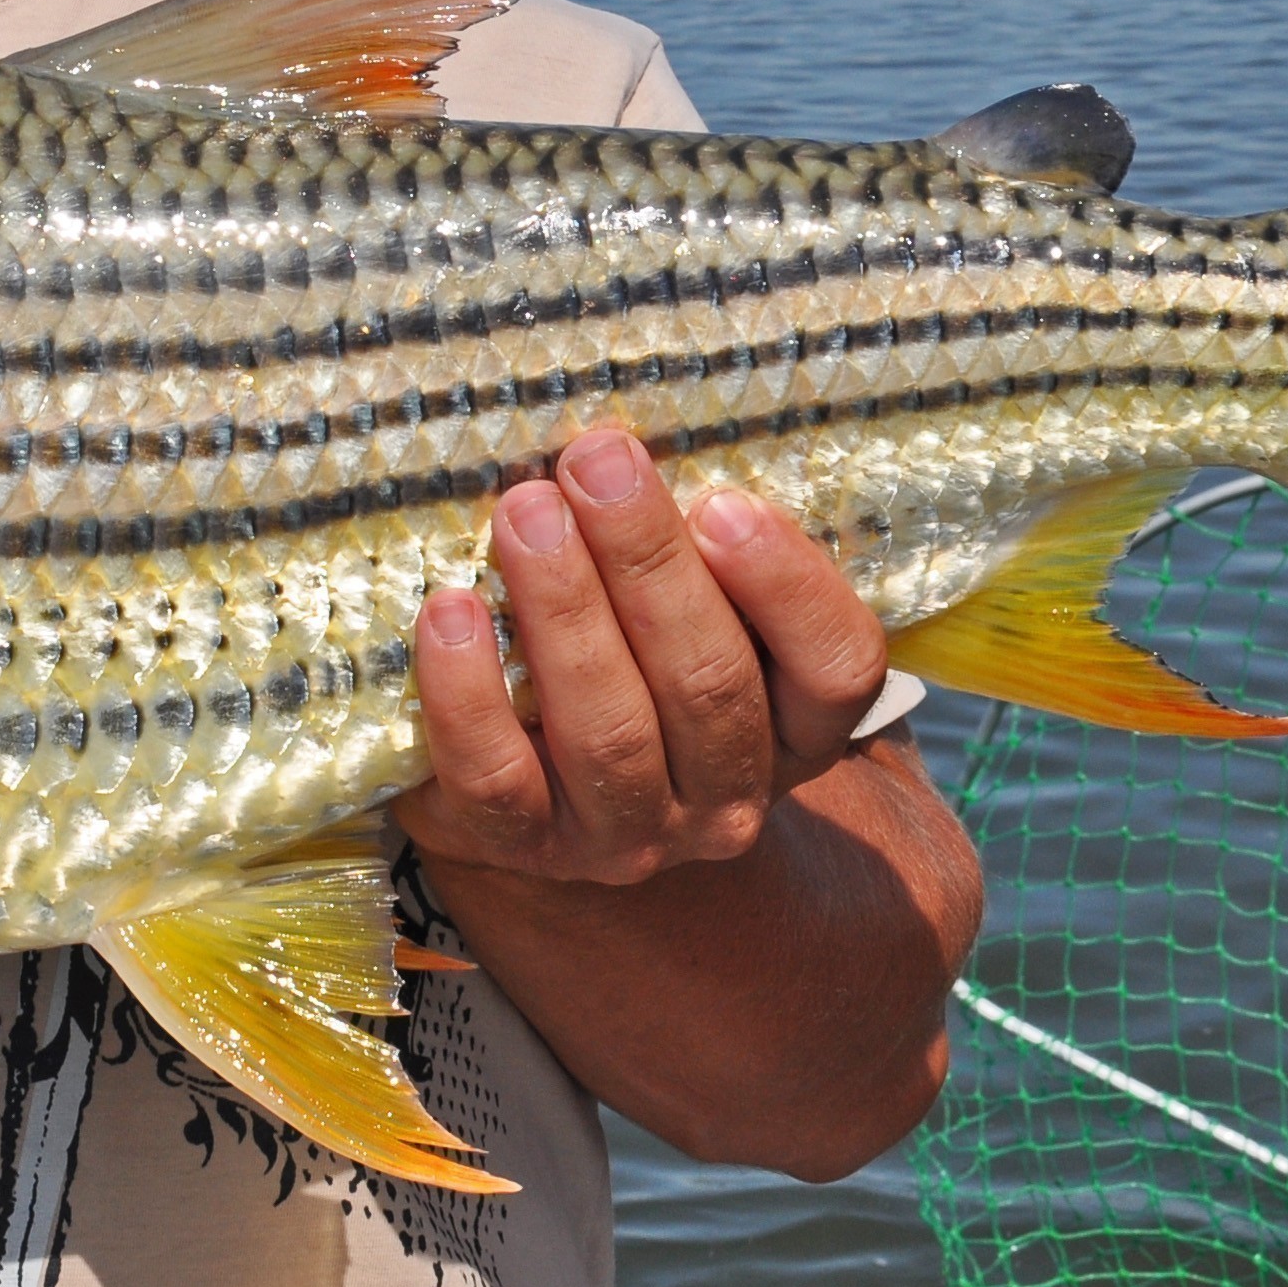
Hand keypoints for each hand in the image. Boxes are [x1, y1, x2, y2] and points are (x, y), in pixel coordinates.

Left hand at [396, 424, 894, 886]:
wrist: (528, 774)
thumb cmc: (625, 648)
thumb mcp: (691, 598)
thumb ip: (696, 538)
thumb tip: (639, 439)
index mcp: (794, 725)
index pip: (836, 667)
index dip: (788, 586)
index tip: (723, 502)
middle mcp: (726, 794)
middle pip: (709, 684)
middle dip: (648, 563)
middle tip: (596, 463)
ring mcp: (628, 833)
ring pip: (610, 731)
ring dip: (565, 610)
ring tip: (525, 513)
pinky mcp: (524, 846)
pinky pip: (498, 779)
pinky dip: (469, 695)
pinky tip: (450, 611)